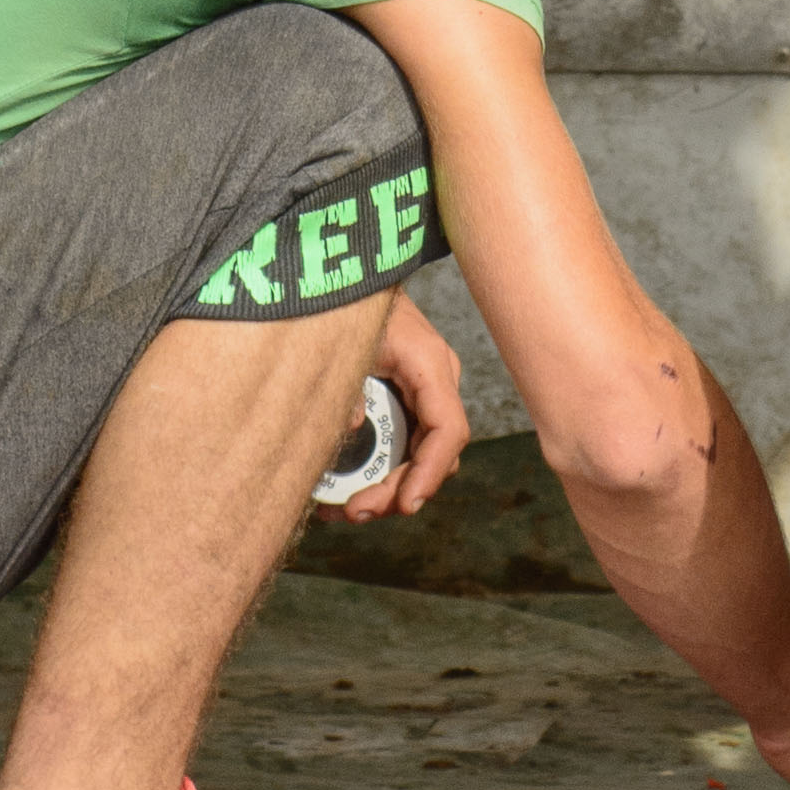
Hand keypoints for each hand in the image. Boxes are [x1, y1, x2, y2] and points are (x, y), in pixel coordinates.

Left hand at [318, 290, 469, 523]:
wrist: (353, 278)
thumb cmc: (352, 305)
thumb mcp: (347, 343)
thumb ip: (348, 385)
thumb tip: (349, 428)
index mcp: (430, 366)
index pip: (449, 430)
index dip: (430, 472)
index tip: (405, 504)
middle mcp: (436, 384)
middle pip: (434, 454)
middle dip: (399, 491)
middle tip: (356, 511)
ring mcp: (424, 395)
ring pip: (420, 456)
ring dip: (388, 489)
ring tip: (342, 509)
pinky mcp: (407, 403)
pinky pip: (404, 445)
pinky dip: (379, 472)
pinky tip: (340, 492)